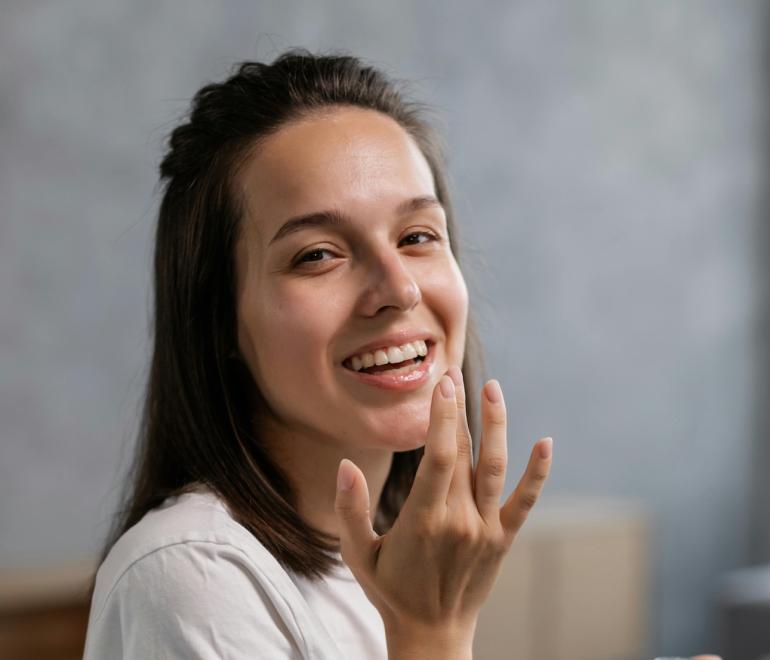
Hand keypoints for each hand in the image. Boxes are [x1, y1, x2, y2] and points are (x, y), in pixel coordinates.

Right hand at [334, 365, 552, 642]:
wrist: (432, 633)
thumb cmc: (389, 590)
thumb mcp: (357, 553)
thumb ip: (349, 508)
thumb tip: (344, 464)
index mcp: (423, 520)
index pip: (438, 457)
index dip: (442, 417)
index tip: (441, 384)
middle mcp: (459, 521)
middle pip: (463, 453)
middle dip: (458, 409)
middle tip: (453, 373)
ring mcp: (485, 530)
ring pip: (495, 468)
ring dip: (496, 425)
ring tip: (493, 388)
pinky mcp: (502, 539)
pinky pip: (524, 501)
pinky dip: (537, 472)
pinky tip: (546, 442)